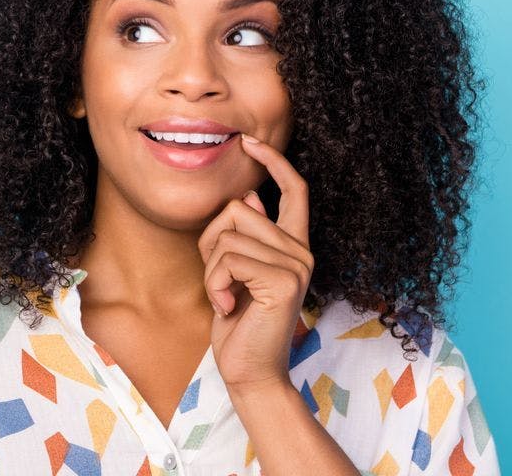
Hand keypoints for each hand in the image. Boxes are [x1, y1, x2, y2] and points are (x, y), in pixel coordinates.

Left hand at [198, 133, 313, 391]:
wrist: (249, 370)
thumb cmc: (239, 321)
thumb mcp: (234, 271)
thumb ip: (244, 237)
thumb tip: (247, 197)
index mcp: (292, 245)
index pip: (294, 190)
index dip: (274, 162)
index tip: (248, 142)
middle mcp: (301, 251)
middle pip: (236, 212)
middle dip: (210, 244)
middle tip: (221, 282)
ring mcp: (297, 265)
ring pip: (227, 236)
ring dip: (212, 270)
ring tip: (227, 297)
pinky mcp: (285, 281)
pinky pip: (229, 260)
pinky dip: (216, 284)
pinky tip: (229, 307)